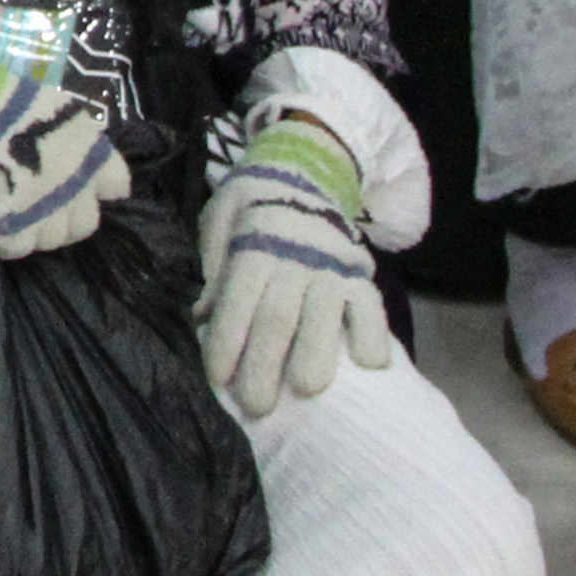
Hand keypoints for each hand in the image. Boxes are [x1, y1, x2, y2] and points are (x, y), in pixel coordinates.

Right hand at [0, 45, 128, 254]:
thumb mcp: (40, 101)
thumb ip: (59, 132)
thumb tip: (58, 146)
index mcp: (87, 145)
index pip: (116, 184)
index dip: (96, 187)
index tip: (77, 186)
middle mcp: (76, 181)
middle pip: (85, 223)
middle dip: (64, 218)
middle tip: (40, 205)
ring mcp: (47, 207)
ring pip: (53, 240)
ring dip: (36, 231)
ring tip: (14, 214)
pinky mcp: (13, 225)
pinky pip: (19, 248)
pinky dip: (7, 241)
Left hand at [196, 124, 389, 413]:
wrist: (304, 168)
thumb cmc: (252, 207)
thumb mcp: (220, 221)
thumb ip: (213, 266)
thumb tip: (202, 314)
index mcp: (252, 247)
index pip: (238, 301)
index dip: (227, 342)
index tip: (220, 380)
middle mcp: (292, 259)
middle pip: (278, 317)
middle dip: (265, 366)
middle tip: (257, 406)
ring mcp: (329, 268)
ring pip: (324, 314)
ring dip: (317, 354)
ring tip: (308, 390)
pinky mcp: (360, 273)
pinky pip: (371, 303)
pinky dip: (373, 333)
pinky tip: (370, 363)